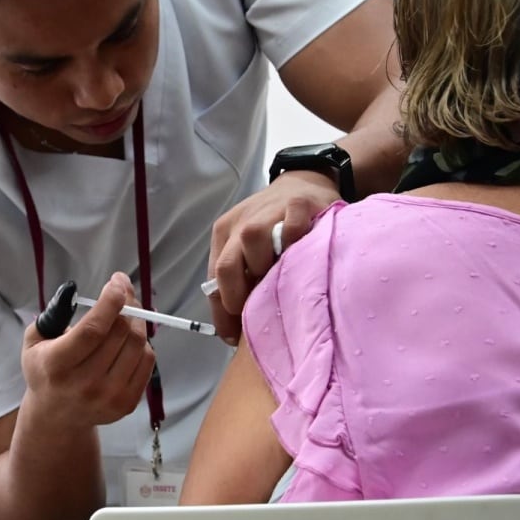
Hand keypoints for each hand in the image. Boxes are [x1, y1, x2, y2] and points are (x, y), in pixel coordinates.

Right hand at [21, 272, 154, 429]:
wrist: (57, 416)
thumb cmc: (46, 370)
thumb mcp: (34, 341)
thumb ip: (53, 313)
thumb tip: (73, 290)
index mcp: (57, 366)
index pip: (93, 330)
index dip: (110, 302)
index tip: (117, 282)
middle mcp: (84, 384)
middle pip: (120, 333)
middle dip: (127, 303)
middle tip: (123, 290)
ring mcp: (109, 397)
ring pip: (138, 345)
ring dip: (137, 320)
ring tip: (127, 312)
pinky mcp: (127, 404)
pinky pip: (148, 361)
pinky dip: (142, 342)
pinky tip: (129, 338)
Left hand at [207, 170, 339, 343]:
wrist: (305, 183)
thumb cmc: (277, 226)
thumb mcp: (251, 248)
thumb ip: (242, 279)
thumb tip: (235, 329)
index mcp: (225, 235)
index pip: (214, 280)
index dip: (222, 312)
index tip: (232, 336)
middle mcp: (242, 223)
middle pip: (227, 264)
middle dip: (238, 297)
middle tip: (256, 313)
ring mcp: (269, 211)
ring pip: (252, 240)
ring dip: (265, 267)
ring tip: (280, 278)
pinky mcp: (299, 205)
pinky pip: (292, 227)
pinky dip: (295, 243)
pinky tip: (303, 255)